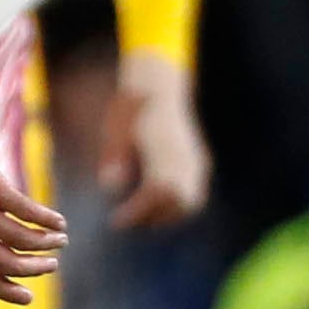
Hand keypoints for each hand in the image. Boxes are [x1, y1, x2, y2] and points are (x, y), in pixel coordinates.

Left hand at [0, 106, 67, 305]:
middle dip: (35, 268)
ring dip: (46, 243)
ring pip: (22, 239)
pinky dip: (48, 220)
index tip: (29, 298)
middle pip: (7, 264)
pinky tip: (59, 221)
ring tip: (60, 239)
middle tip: (52, 265)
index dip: (8, 292)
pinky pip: (28, 212)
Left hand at [98, 52, 209, 229]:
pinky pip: (195, 193)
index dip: (140, 210)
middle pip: (178, 201)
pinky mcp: (200, 162)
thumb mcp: (115, 128)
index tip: (118, 220)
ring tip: (138, 218)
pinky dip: (178, 206)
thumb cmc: (131, 108)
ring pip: (191, 201)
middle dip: (152, 217)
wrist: (158, 88)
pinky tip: (154, 207)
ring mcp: (196, 160)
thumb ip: (114, 155)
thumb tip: (109, 187)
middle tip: (125, 221)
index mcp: (164, 148)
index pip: (158, 190)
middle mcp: (185, 157)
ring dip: (166, 215)